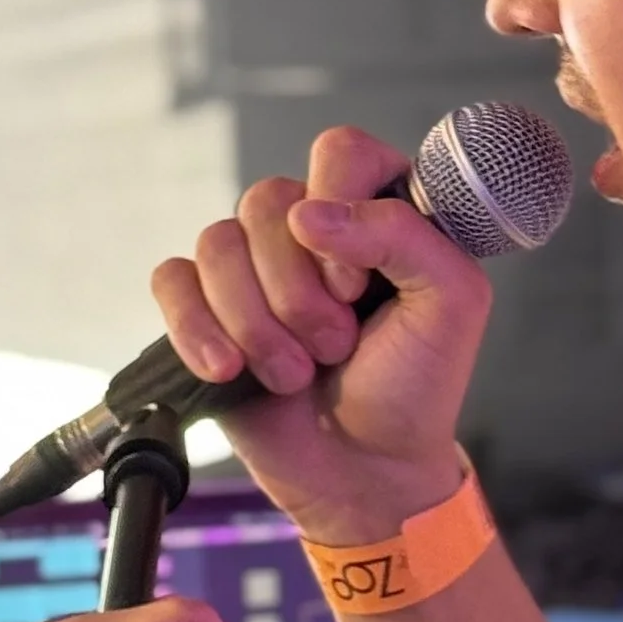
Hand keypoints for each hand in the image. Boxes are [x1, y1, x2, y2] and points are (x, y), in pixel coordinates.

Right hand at [154, 125, 484, 542]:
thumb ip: (403, 235)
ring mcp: (253, 265)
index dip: (340, 210)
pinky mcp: (204, 306)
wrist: (364, 470)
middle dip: (300, 293)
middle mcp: (311, 226)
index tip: (358, 285)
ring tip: (296, 372)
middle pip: (267, 200)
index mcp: (377, 208)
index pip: (340, 151)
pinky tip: (230, 370)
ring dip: (258, 324)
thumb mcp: (450, 303)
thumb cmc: (414, 385)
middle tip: (336, 345)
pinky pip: (172, 280)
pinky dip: (197, 330)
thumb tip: (311, 213)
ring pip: (218, 243)